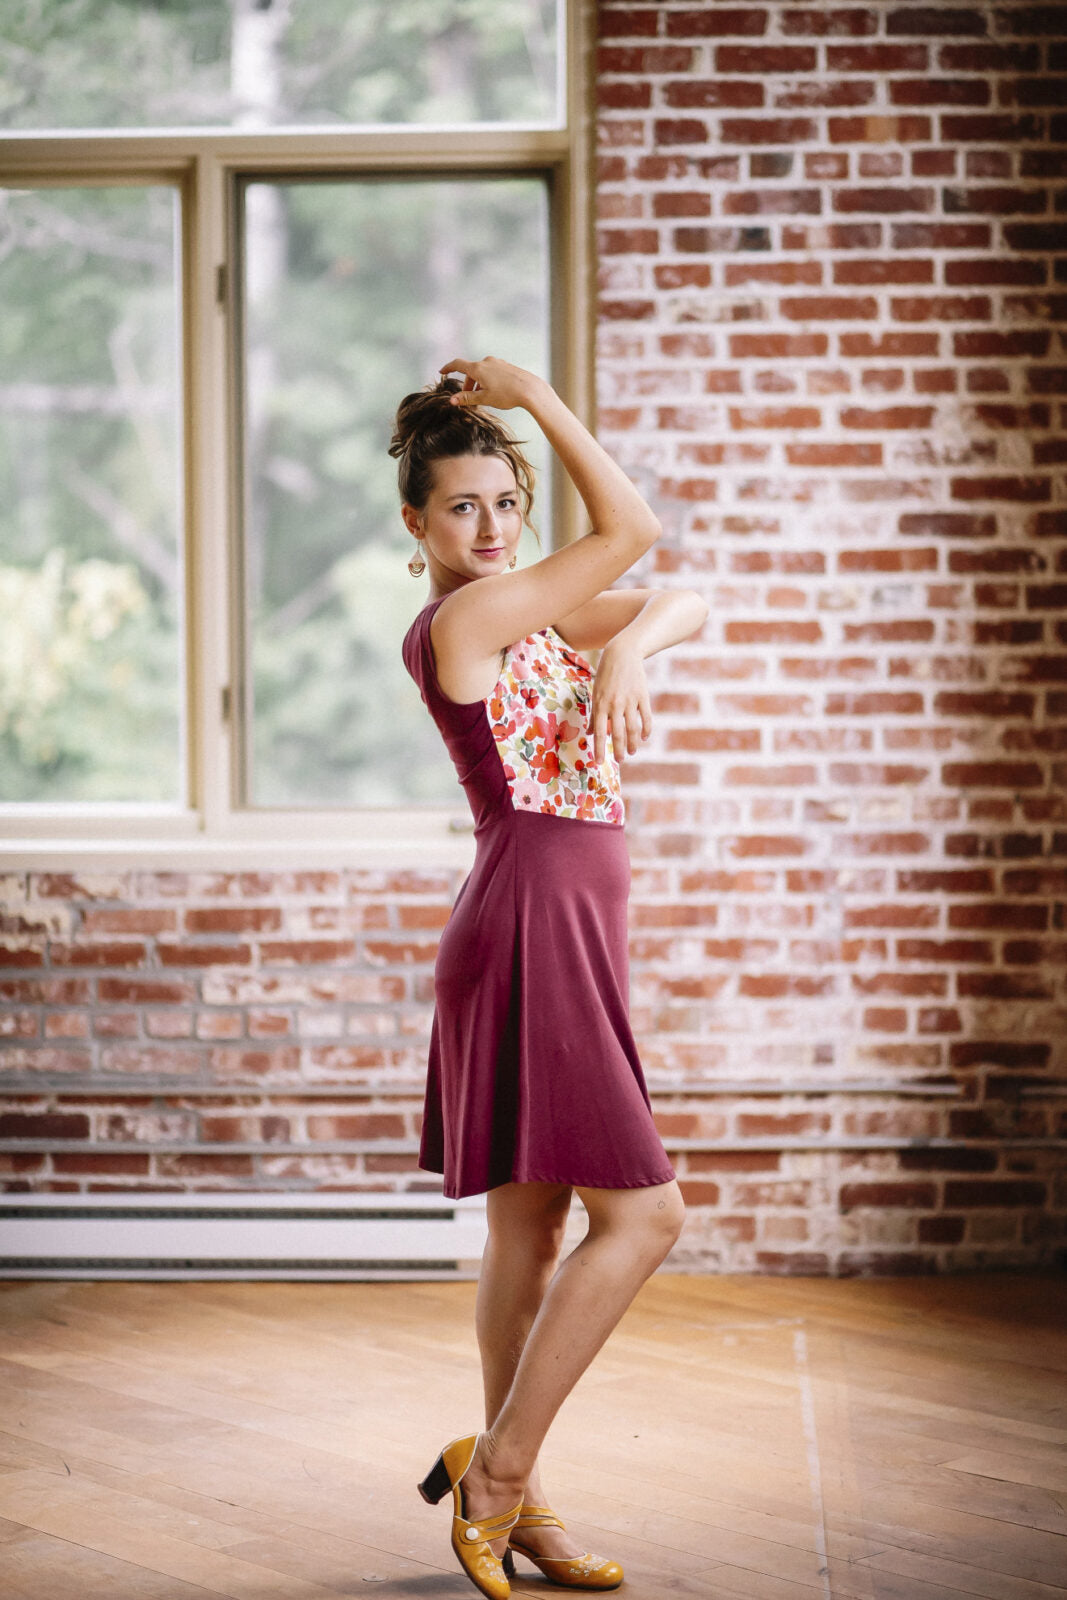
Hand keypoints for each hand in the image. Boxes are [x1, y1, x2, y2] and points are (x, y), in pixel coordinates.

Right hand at [439, 356, 549, 413]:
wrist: (530, 390)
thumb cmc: (507, 395)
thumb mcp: (484, 398)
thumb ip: (467, 398)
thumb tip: (451, 401)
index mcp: (478, 368)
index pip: (458, 365)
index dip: (448, 368)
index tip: (442, 372)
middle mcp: (487, 362)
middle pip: (471, 372)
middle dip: (467, 386)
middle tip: (469, 402)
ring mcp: (497, 363)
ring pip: (482, 372)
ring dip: (478, 384)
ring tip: (483, 399)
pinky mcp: (506, 366)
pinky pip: (492, 372)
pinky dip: (487, 381)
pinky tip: (495, 392)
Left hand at [590, 639, 651, 765]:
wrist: (623, 654)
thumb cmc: (606, 675)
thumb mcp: (596, 693)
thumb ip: (595, 714)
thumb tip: (592, 734)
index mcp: (601, 704)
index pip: (600, 733)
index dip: (600, 749)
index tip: (599, 762)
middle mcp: (615, 704)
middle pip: (617, 733)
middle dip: (618, 750)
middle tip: (620, 760)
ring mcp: (630, 701)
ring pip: (633, 728)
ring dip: (633, 743)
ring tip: (632, 752)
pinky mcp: (642, 696)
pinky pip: (646, 717)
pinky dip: (646, 729)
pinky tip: (644, 737)